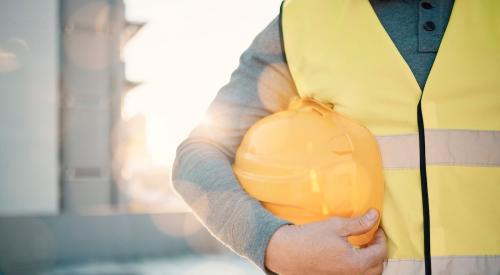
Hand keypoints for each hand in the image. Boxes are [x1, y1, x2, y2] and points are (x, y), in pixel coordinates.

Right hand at [265, 209, 386, 274]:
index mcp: (355, 264)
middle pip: (377, 268)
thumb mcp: (336, 226)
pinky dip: (357, 267)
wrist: (286, 252)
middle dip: (378, 252)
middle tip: (372, 238)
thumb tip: (375, 215)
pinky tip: (349, 255)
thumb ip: (359, 223)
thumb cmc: (309, 238)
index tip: (376, 228)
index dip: (381, 239)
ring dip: (369, 262)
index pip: (380, 253)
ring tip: (362, 247)